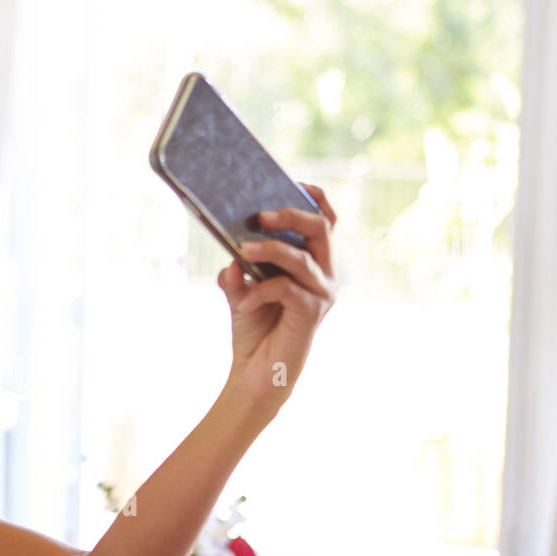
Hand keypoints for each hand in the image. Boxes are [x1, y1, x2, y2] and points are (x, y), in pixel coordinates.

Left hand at [217, 181, 337, 412]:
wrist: (255, 373)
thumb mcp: (239, 291)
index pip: (325, 222)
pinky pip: (286, 289)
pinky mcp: (312, 313)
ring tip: (242, 251)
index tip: (294, 182)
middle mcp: (324, 275)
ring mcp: (321, 294)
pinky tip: (242, 302)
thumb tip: (232, 254)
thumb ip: (237, 270)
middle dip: (289, 215)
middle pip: (320, 229)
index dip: (315, 198)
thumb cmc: (253, 329)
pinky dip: (259, 291)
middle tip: (258, 215)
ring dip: (269, 250)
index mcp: (312, 263)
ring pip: (301, 258)